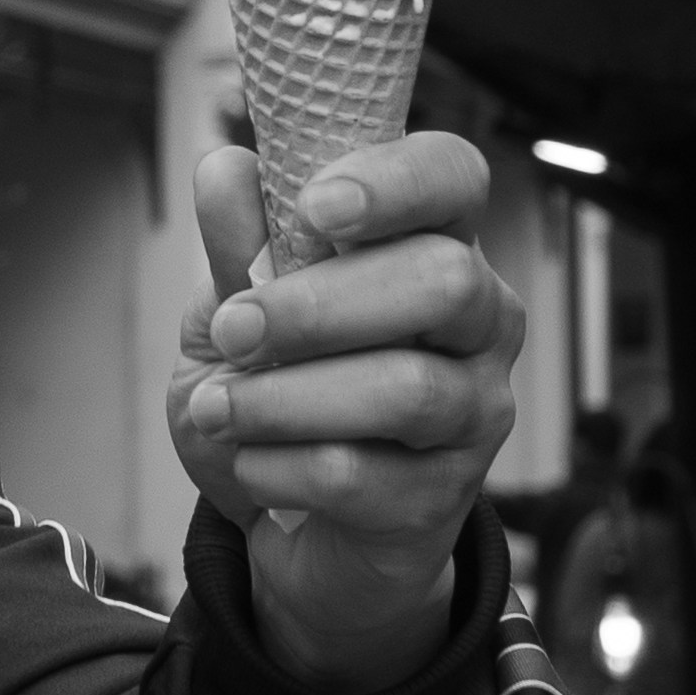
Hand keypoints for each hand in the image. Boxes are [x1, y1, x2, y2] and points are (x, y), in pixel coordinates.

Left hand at [168, 133, 523, 689]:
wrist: (284, 528)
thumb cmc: (276, 396)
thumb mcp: (234, 315)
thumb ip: (238, 247)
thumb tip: (225, 166)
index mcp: (431, 246)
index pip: (453, 178)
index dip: (395, 181)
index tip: (315, 206)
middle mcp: (479, 322)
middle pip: (446, 281)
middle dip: (321, 306)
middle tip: (235, 329)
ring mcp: (476, 411)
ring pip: (408, 389)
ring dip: (286, 398)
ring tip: (216, 409)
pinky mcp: (445, 498)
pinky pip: (362, 475)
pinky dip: (280, 467)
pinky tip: (250, 463)